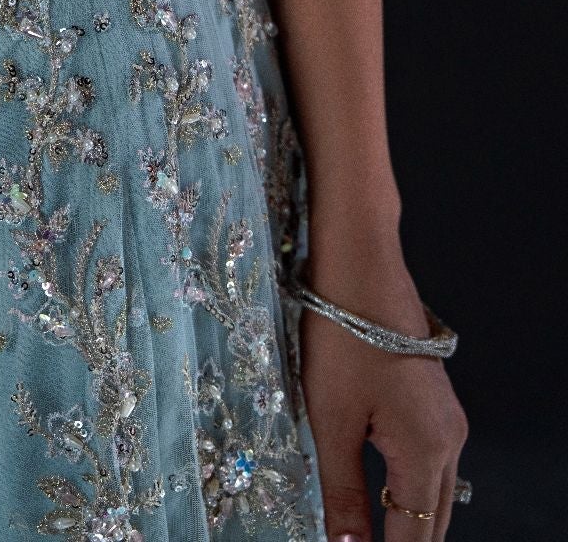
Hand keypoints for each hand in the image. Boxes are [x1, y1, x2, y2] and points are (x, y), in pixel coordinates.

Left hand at [301, 237, 468, 540]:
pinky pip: (431, 465)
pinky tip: (382, 496)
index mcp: (426, 453)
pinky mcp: (435, 401)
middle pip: (432, 522)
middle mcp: (449, 440)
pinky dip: (411, 490)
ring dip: (408, 522)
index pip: (414, 538)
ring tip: (368, 535)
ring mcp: (447, 419)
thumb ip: (343, 491)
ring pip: (435, 494)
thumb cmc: (340, 336)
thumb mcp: (331, 420)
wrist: (361, 267)